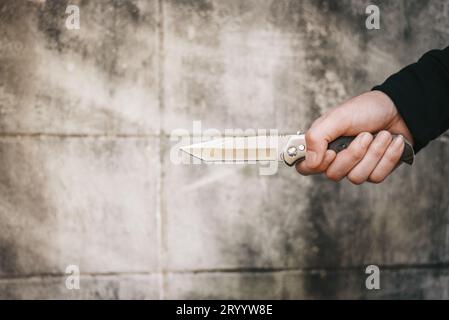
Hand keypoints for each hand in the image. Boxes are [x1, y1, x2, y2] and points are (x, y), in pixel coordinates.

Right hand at [296, 91, 413, 183]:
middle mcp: (336, 159)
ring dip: (375, 153)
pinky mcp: (375, 171)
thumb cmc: (366, 110)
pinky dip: (388, 157)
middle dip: (354, 154)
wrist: (400, 110)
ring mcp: (355, 167)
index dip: (316, 165)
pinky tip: (393, 142)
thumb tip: (310, 162)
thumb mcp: (338, 117)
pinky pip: (376, 177)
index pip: (305, 167)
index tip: (330, 152)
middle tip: (365, 134)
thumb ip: (317, 137)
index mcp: (321, 144)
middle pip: (334, 174)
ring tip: (383, 134)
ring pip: (356, 177)